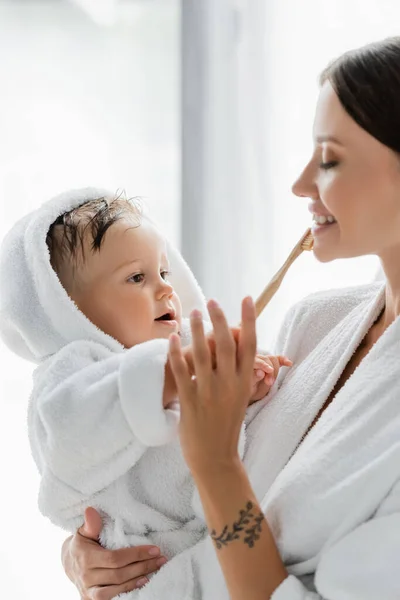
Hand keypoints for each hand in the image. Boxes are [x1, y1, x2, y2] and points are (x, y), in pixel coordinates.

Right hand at [61, 507, 166, 598]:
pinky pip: (110, 598)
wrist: (69, 564)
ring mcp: (89, 590)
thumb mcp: (84, 532)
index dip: (136, 555)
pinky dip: (127, 591)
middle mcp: (86, 576)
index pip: (115, 558)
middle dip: (142, 566)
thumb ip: (91, 524)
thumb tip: (91, 510)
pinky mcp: (91, 599)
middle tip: (161, 559)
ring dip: (137, 580)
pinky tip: (141, 583)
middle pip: (119, 574)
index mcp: (86, 558)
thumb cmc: (82, 544)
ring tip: (154, 571)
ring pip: (116, 588)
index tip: (155, 549)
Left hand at [168, 297, 255, 477]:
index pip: (250, 346)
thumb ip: (236, 373)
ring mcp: (209, 393)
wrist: (215, 458)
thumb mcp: (239, 398)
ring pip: (203, 353)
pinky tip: (172, 337)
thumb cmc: (227, 425)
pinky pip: (182, 371)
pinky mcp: (190, 401)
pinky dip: (176, 352)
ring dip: (198, 329)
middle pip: (227, 344)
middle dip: (220, 319)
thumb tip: (232, 345)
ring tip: (193, 312)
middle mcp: (229, 385)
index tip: (246, 299)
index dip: (249, 321)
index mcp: (244, 383)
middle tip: (213, 301)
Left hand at [250, 354, 292, 402]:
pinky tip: (289, 363)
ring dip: (276, 370)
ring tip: (271, 382)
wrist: (248, 393)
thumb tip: (260, 372)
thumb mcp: (247, 387)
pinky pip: (278, 359)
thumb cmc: (246, 390)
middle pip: (266, 359)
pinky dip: (283, 360)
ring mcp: (263, 361)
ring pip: (273, 359)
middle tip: (269, 383)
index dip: (263, 364)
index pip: (256, 360)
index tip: (269, 370)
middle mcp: (254, 359)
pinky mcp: (271, 364)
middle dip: (270, 371)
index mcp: (246, 363)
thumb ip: (253, 378)